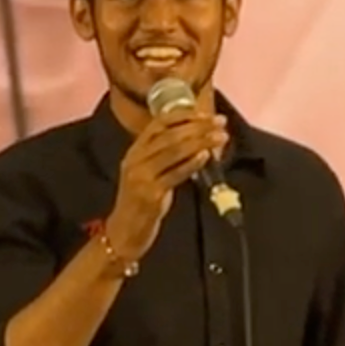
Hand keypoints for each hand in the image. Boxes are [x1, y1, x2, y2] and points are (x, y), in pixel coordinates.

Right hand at [98, 105, 226, 265]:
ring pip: (174, 151)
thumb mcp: (149, 173)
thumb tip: (197, 140)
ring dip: (200, 141)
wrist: (124, 232)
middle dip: (198, 126)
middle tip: (220, 122)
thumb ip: (166, 156)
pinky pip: (175, 174)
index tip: (205, 114)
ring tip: (220, 137)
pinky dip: (191, 163)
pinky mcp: (150, 194)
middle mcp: (135, 159)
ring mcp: (141, 176)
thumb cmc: (142, 202)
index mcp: (135, 151)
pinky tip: (206, 156)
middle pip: (170, 135)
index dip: (184, 115)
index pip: (159, 123)